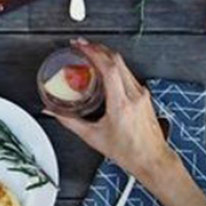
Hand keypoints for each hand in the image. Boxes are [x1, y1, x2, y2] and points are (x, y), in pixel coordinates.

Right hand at [48, 39, 175, 182]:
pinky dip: (114, 66)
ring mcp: (142, 94)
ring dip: (106, 55)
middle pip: (117, 60)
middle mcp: (134, 95)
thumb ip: (69, 121)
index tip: (80, 46)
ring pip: (123, 65)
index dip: (93, 52)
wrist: (153, 160)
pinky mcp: (145, 96)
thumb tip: (52, 112)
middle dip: (97, 48)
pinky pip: (128, 74)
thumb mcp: (93, 137)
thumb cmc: (129, 152)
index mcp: (121, 103)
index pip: (109, 68)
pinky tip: (105, 70)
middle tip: (82, 45)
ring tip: (91, 54)